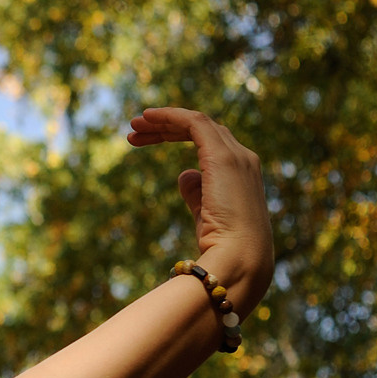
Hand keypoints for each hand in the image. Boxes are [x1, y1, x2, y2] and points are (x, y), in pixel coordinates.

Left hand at [126, 108, 273, 312]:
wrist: (239, 261)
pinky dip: (170, 116)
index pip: (208, 142)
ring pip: (197, 123)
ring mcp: (236, 156)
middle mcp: (243, 159)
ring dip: (163, 121)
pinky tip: (148, 118)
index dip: (174, 136)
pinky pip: (194, 123)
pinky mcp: (223, 157)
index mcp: (242, 174)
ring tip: (134, 125)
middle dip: (165, 128)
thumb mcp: (205, 216)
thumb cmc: (223, 248)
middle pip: (202, 130)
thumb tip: (185, 175)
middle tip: (133, 130)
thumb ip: (196, 193)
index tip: (141, 141)